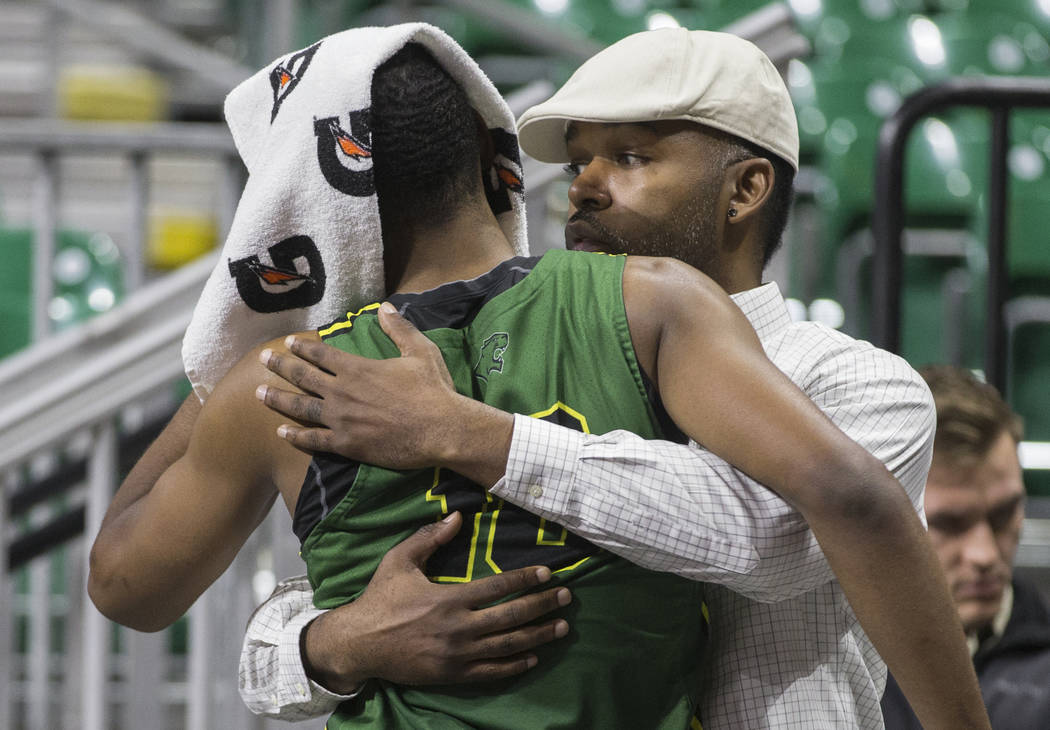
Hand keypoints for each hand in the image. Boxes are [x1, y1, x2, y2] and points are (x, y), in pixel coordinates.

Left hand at [257, 302, 514, 484]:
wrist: (442, 430)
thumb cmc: (433, 389)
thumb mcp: (420, 351)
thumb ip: (399, 329)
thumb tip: (385, 307)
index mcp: (357, 368)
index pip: (321, 354)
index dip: (303, 347)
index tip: (288, 342)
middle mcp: (342, 392)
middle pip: (303, 377)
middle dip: (281, 366)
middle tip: (264, 359)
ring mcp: (341, 420)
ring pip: (300, 407)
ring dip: (278, 399)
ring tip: (259, 393)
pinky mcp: (347, 444)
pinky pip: (314, 440)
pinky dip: (296, 436)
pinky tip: (281, 432)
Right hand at [302, 512, 570, 691]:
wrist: (359, 644)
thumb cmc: (381, 599)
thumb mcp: (399, 561)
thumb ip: (429, 538)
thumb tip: (457, 517)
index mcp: (449, 598)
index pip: (498, 587)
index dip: (525, 580)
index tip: (547, 574)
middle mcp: (459, 627)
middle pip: (511, 616)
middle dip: (542, 606)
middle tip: (566, 598)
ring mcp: (457, 654)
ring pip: (508, 645)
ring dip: (538, 635)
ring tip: (561, 627)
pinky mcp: (453, 674)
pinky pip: (491, 672)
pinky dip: (515, 665)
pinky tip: (533, 656)